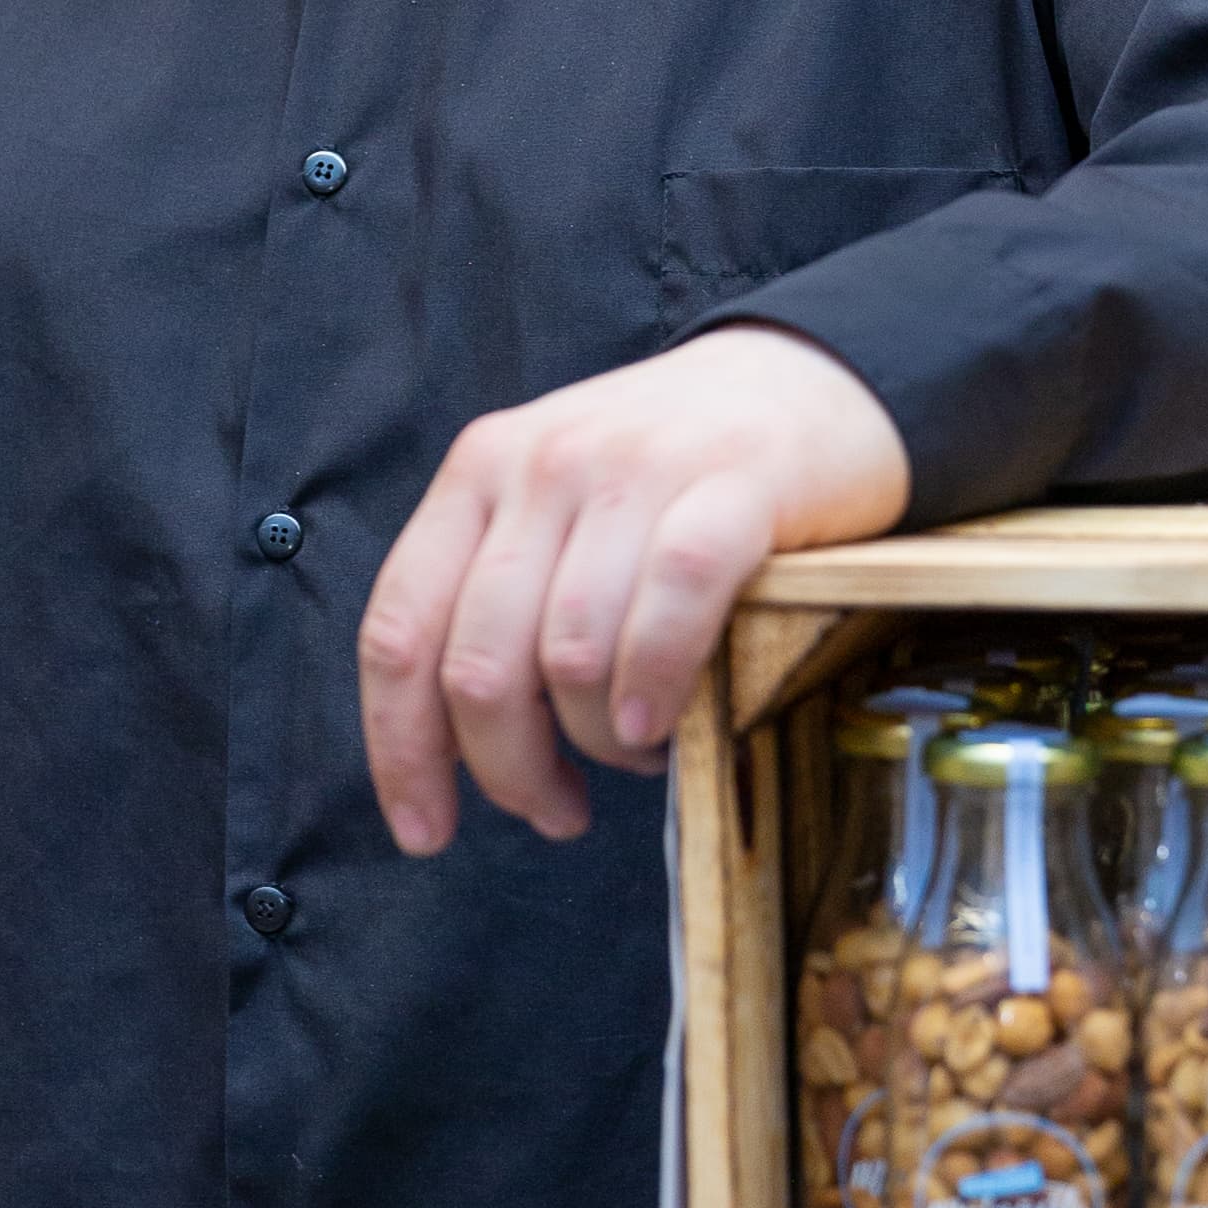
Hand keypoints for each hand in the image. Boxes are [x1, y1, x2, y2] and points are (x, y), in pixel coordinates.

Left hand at [360, 323, 910, 855]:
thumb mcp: (557, 509)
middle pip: (479, 666)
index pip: (399, 630)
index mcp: (479, 474)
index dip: (401, 750)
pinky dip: (655, 684)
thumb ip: (499, 600)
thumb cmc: (674, 474)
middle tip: (555, 808)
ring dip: (596, 741)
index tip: (427, 830)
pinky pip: (671, 603)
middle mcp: (541, 464)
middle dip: (510, 769)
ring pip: (571, 654)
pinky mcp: (733, 482)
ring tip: (632, 751)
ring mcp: (634, 468)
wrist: (809, 377)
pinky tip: (658, 723)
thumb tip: (457, 748)